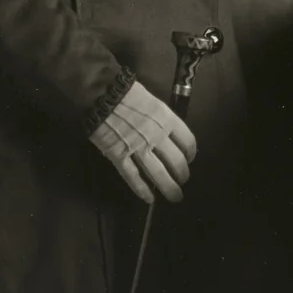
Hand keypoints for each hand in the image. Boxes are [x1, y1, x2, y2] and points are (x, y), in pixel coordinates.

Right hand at [88, 80, 196, 204]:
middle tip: (183, 181)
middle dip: (183, 175)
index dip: (191, 153)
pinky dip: (142, 190)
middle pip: (176, 162)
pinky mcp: (119, 157)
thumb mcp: (153, 101)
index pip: (187, 141)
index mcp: (166, 119)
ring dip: (169, 188)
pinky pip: (133, 178)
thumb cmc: (127, 93)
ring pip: (159, 174)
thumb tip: (169, 134)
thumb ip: (163, 119)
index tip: (189, 158)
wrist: (101, 94)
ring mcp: (138, 148)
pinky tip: (149, 199)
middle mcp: (156, 136)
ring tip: (175, 196)